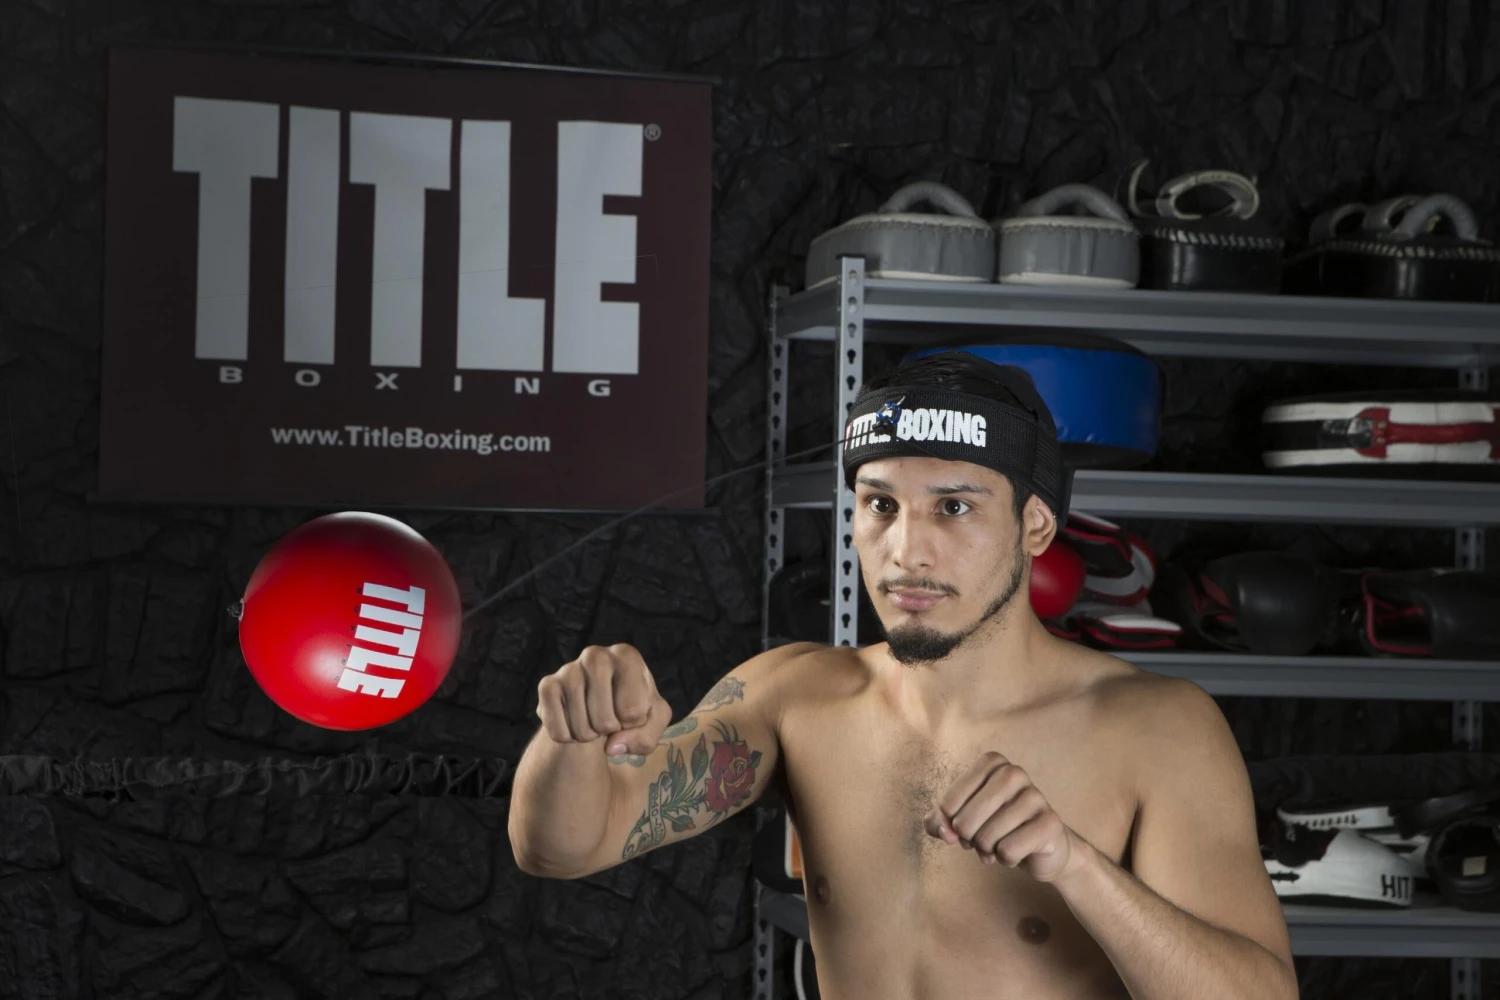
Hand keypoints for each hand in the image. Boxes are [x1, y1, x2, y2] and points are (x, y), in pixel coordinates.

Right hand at [536, 643, 672, 755]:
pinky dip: (568, 738)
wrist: (595, 704)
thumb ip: (645, 736)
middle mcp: (596, 656)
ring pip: (581, 728)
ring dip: (590, 736)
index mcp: (627, 656)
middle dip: (610, 732)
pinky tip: (573, 722)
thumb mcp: (652, 719)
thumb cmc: (631, 706)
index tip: (630, 711)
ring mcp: (568, 669)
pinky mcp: (546, 686)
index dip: (634, 722)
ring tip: (592, 719)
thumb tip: (612, 746)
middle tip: (609, 718)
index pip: (634, 710)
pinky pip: (558, 731)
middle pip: (605, 721)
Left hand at [924, 751, 1083, 882]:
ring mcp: (1035, 796)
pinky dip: (1006, 859)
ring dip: (988, 850)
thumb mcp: (960, 819)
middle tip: (980, 839)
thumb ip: (939, 821)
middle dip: (968, 840)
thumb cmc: (996, 826)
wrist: (1041, 846)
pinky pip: (1008, 850)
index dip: (949, 824)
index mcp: (991, 763)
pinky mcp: (1050, 823)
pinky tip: (1017, 852)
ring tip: (999, 844)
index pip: (949, 803)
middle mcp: (1014, 772)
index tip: (961, 826)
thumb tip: (944, 831)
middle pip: (965, 822)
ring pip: (987, 838)